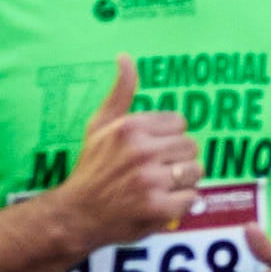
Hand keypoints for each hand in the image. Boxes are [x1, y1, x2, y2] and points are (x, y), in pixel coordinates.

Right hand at [62, 57, 202, 250]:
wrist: (74, 215)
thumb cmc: (91, 169)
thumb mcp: (99, 126)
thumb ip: (120, 93)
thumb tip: (125, 56)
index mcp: (130, 128)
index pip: (179, 123)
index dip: (167, 138)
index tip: (149, 151)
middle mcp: (141, 152)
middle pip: (191, 147)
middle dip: (176, 160)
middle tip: (153, 172)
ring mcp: (150, 181)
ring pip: (195, 172)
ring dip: (181, 182)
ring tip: (157, 187)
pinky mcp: (158, 208)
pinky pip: (192, 198)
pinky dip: (179, 205)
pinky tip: (158, 204)